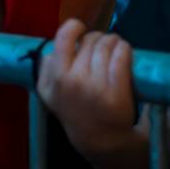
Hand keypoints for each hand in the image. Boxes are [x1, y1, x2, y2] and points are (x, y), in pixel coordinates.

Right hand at [36, 23, 139, 157]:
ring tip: (116, 46)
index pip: (63, 38)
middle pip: (91, 40)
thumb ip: (45, 71)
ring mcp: (95, 86)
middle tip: (103, 45)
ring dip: (114, 41)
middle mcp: (73, 81)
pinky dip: (124, 49)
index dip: (75, 28)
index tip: (81, 31)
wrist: (100, 140)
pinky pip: (121, 56)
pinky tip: (124, 51)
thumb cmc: (75, 111)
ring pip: (107, 45)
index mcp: (55, 78)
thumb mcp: (50, 94)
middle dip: (99, 38)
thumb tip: (51, 49)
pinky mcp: (116, 92)